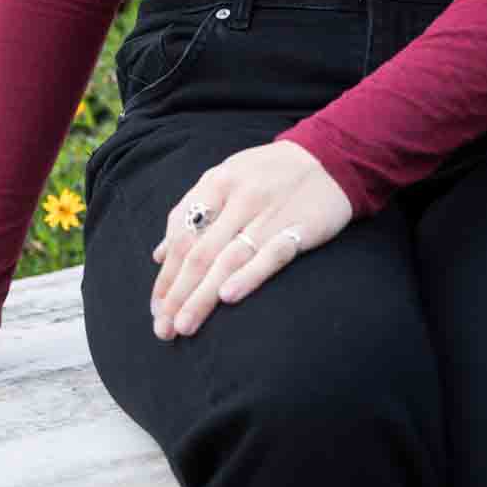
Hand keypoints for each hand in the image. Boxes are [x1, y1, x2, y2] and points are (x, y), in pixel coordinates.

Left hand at [150, 141, 351, 339]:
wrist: (330, 157)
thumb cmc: (270, 173)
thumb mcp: (227, 178)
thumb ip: (193, 213)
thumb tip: (158, 254)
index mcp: (217, 182)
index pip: (181, 234)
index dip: (165, 274)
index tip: (157, 308)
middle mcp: (239, 197)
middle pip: (200, 252)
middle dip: (177, 294)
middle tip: (163, 329)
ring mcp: (269, 213)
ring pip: (228, 259)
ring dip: (202, 296)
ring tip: (184, 326)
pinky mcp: (299, 227)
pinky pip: (271, 254)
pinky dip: (248, 275)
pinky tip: (229, 297)